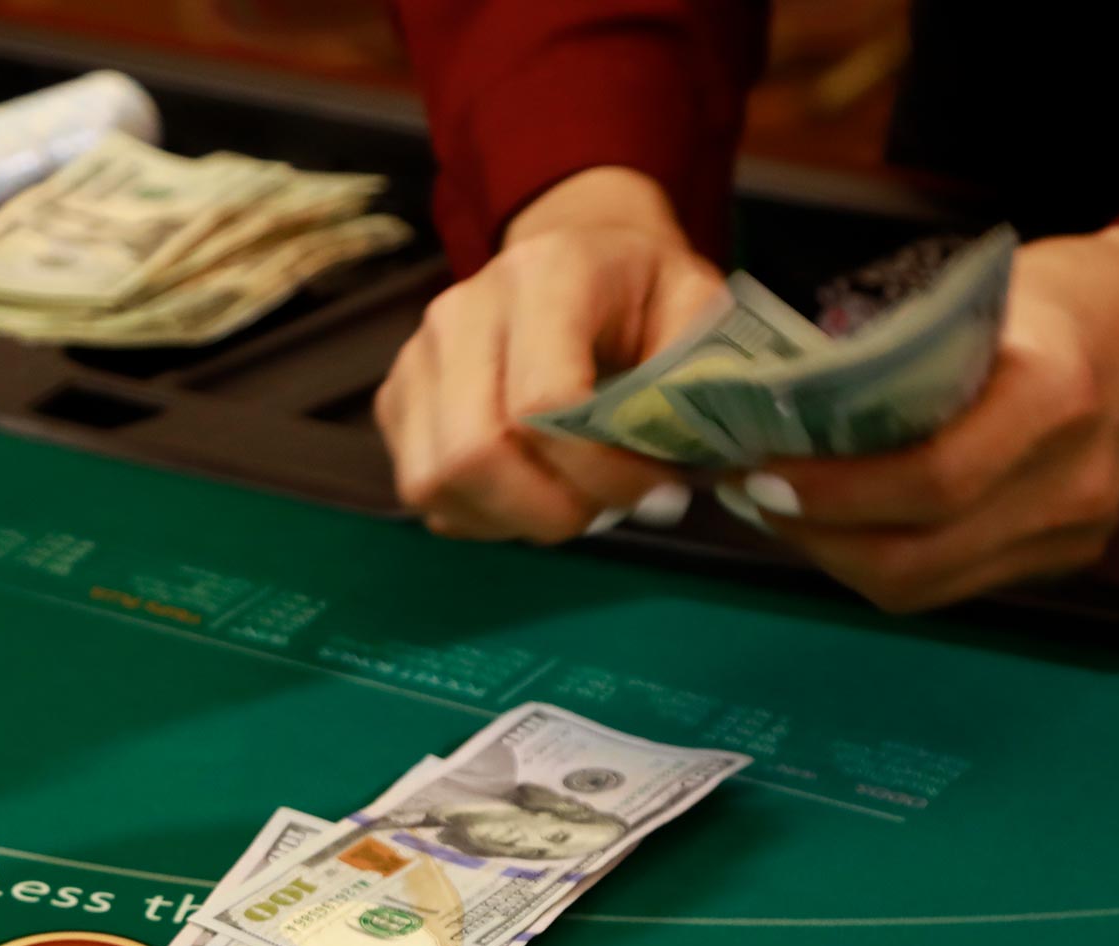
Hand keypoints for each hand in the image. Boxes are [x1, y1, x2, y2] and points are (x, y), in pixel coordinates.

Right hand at [376, 167, 713, 541]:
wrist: (577, 252)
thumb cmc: (643, 292)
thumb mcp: (699, 313)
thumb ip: (702, 384)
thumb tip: (721, 475)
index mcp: (544, 276)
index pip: (542, 403)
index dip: (598, 469)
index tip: (655, 486)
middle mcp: (463, 311)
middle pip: (474, 453)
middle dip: (548, 510)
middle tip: (605, 512)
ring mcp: (419, 357)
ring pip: (435, 482)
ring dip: (510, 520)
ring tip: (569, 506)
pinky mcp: (397, 398)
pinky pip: (423, 490)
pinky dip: (479, 516)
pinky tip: (529, 497)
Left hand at [723, 227, 1118, 611]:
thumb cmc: (1056, 302)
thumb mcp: (979, 300)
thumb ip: (894, 360)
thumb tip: (774, 404)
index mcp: (1055, 399)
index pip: (929, 482)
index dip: (832, 494)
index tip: (762, 474)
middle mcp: (1069, 484)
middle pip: (913, 560)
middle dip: (814, 539)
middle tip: (753, 497)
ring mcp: (1070, 536)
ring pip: (921, 588)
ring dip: (836, 559)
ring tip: (783, 513)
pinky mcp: (1060, 562)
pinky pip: (948, 585)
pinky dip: (882, 561)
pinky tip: (842, 527)